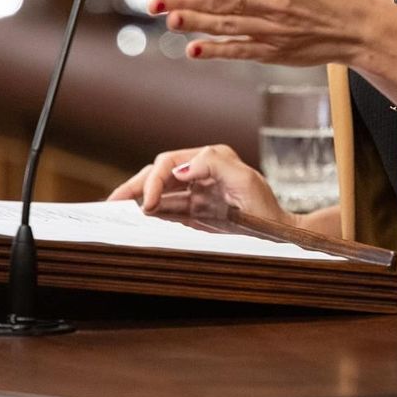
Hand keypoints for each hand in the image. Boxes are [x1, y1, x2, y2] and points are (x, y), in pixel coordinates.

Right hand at [107, 144, 290, 225]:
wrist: (282, 237)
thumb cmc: (267, 209)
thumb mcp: (245, 180)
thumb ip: (213, 164)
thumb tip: (179, 170)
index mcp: (210, 159)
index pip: (170, 163)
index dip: (154, 180)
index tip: (147, 203)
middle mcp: (201, 172)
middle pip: (159, 173)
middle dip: (136, 186)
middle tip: (114, 204)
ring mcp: (197, 193)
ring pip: (159, 191)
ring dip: (139, 198)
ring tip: (115, 210)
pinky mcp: (196, 213)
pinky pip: (168, 210)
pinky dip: (151, 212)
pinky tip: (136, 219)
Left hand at [150, 0, 379, 67]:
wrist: (359, 27)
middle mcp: (276, 3)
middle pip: (224, 2)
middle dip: (186, 1)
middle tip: (154, 1)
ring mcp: (274, 30)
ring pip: (228, 26)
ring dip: (195, 24)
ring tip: (169, 19)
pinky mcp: (275, 51)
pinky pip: (241, 51)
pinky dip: (217, 51)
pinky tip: (194, 50)